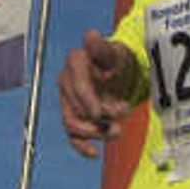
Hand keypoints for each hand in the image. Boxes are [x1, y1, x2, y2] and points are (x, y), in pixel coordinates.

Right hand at [56, 32, 142, 157]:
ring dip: (95, 132)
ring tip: (117, 131)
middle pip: (77, 107)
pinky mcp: (74, 118)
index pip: (77, 85)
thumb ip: (102, 48)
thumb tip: (91, 35)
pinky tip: (94, 153)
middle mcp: (66, 82)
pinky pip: (72, 137)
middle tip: (124, 113)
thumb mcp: (114, 52)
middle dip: (100, 116)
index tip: (102, 112)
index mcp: (74, 63)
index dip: (89, 100)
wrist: (122, 74)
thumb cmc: (117, 61)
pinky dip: (82, 147)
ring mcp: (68, 102)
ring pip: (73, 123)